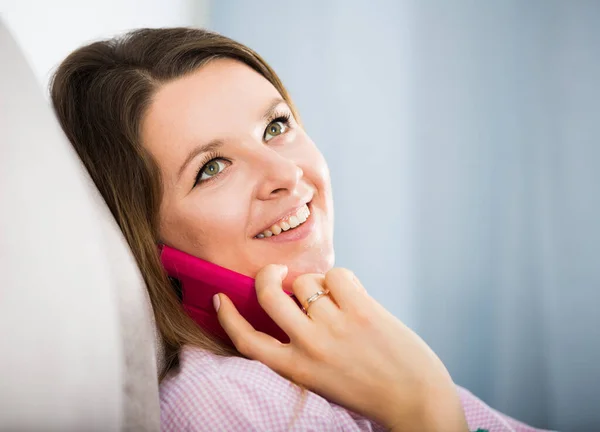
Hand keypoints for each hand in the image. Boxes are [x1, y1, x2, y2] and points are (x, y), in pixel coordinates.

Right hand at [214, 265, 467, 430]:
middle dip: (266, 276)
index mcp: (296, 368)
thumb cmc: (369, 387)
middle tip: (275, 272)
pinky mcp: (361, 310)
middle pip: (268, 296)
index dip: (228, 317)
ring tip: (332, 296)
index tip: (220, 298)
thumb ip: (302, 346)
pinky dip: (341, 279)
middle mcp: (309, 346)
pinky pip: (336, 274)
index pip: (247, 341)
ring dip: (315, 282)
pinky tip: (352, 295)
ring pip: (306, 281)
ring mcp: (334, 326)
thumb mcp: (321, 376)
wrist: (415, 398)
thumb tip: (293, 300)